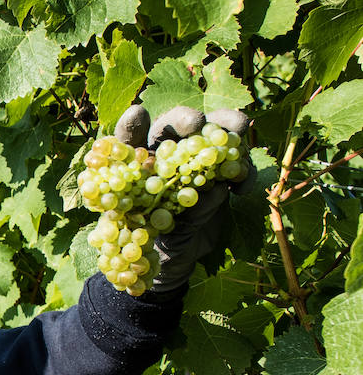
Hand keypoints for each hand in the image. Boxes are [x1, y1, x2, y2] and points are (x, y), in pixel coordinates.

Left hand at [114, 104, 253, 292]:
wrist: (169, 260)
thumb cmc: (144, 242)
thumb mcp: (137, 231)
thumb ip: (159, 212)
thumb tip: (190, 197)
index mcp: (136, 163)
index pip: (131, 135)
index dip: (134, 124)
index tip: (138, 114)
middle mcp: (166, 155)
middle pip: (180, 124)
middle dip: (191, 120)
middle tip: (198, 126)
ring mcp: (197, 163)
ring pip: (215, 136)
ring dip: (228, 137)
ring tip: (234, 147)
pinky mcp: (221, 178)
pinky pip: (236, 166)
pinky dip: (243, 174)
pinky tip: (242, 189)